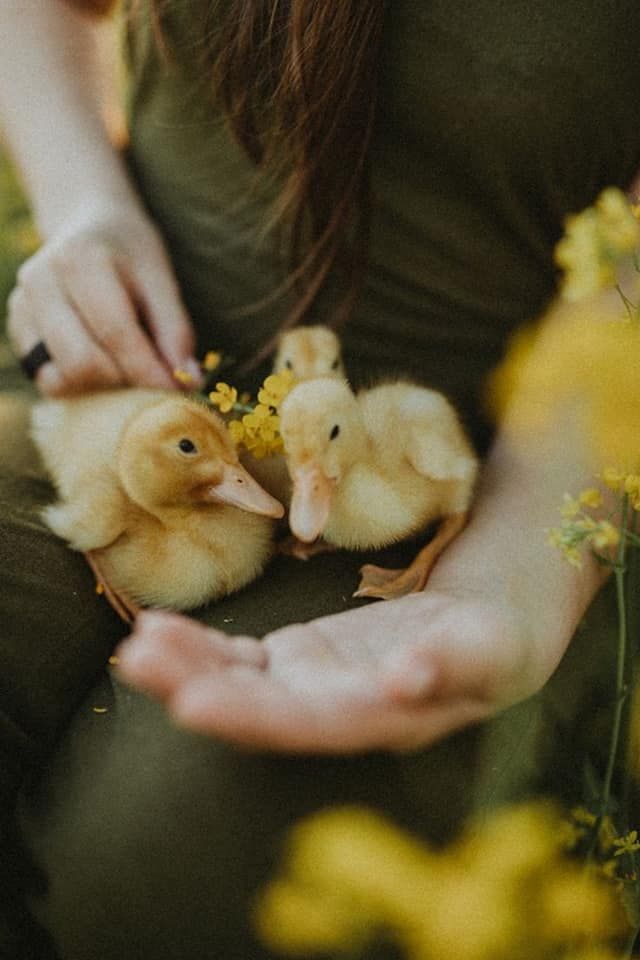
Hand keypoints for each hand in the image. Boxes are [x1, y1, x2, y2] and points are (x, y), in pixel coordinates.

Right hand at [7, 204, 201, 394]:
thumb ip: (175, 329)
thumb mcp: (161, 277)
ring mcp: (22, 306)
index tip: (176, 390)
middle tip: (152, 379)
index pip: (115, 333)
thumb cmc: (130, 254)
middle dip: (124, 381)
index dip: (148, 371)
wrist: (87, 225)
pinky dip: (80, 385)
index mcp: (80, 260)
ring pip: (61, 378)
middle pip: (82, 362)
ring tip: (126, 367)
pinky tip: (101, 364)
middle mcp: (41, 281)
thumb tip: (188, 380)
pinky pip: (49, 380)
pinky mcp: (17, 330)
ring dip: (102, 386)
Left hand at [115, 585, 540, 753]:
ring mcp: (309, 686)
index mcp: (377, 719)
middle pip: (257, 709)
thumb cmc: (493, 647)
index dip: (252, 716)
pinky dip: (199, 646)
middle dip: (198, 688)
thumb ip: (449, 666)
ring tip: (137, 647)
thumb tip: (406, 680)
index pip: (309, 724)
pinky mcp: (298, 659)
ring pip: (238, 682)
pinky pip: (240, 656)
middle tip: (140, 663)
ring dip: (185, 668)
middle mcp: (332, 711)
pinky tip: (156, 629)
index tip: (195, 703)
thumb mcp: (487, 652)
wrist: (480, 633)